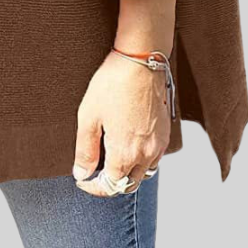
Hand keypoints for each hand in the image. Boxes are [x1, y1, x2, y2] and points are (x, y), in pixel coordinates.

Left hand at [72, 50, 171, 196]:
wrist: (140, 61)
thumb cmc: (113, 84)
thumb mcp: (89, 116)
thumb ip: (85, 149)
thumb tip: (82, 173)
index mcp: (126, 153)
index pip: (111, 186)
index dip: (94, 187)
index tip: (83, 179)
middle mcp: (146, 154)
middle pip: (129, 185)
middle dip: (111, 184)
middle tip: (95, 172)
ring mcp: (158, 144)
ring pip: (144, 173)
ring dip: (128, 173)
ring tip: (111, 159)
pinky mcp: (165, 132)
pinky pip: (154, 158)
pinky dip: (141, 160)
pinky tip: (128, 145)